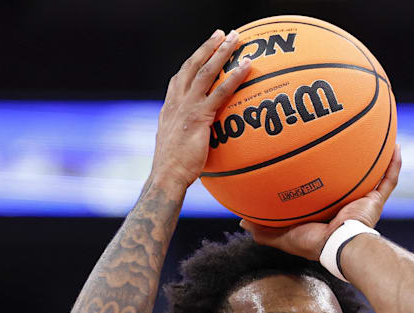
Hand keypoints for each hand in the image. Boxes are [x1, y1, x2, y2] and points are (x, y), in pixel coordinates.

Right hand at [150, 29, 251, 187]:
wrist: (166, 176)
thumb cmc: (174, 168)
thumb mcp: (178, 146)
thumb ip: (188, 135)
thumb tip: (200, 139)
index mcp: (170, 107)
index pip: (180, 78)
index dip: (192, 62)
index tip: (203, 51)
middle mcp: (176, 102)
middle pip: (192, 66)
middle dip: (207, 47)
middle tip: (222, 34)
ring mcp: (187, 107)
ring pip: (205, 71)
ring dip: (221, 52)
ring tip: (236, 39)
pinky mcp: (199, 117)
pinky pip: (220, 92)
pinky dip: (234, 76)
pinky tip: (247, 66)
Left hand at [241, 144, 402, 259]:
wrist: (341, 247)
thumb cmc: (315, 243)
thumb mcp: (283, 235)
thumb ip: (264, 229)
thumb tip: (242, 222)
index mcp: (327, 208)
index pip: (322, 185)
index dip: (319, 170)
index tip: (312, 152)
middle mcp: (346, 201)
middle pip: (348, 174)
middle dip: (348, 156)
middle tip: (342, 133)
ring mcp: (363, 199)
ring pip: (372, 171)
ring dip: (375, 154)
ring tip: (374, 131)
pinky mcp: (376, 200)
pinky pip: (389, 178)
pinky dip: (394, 163)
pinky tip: (396, 144)